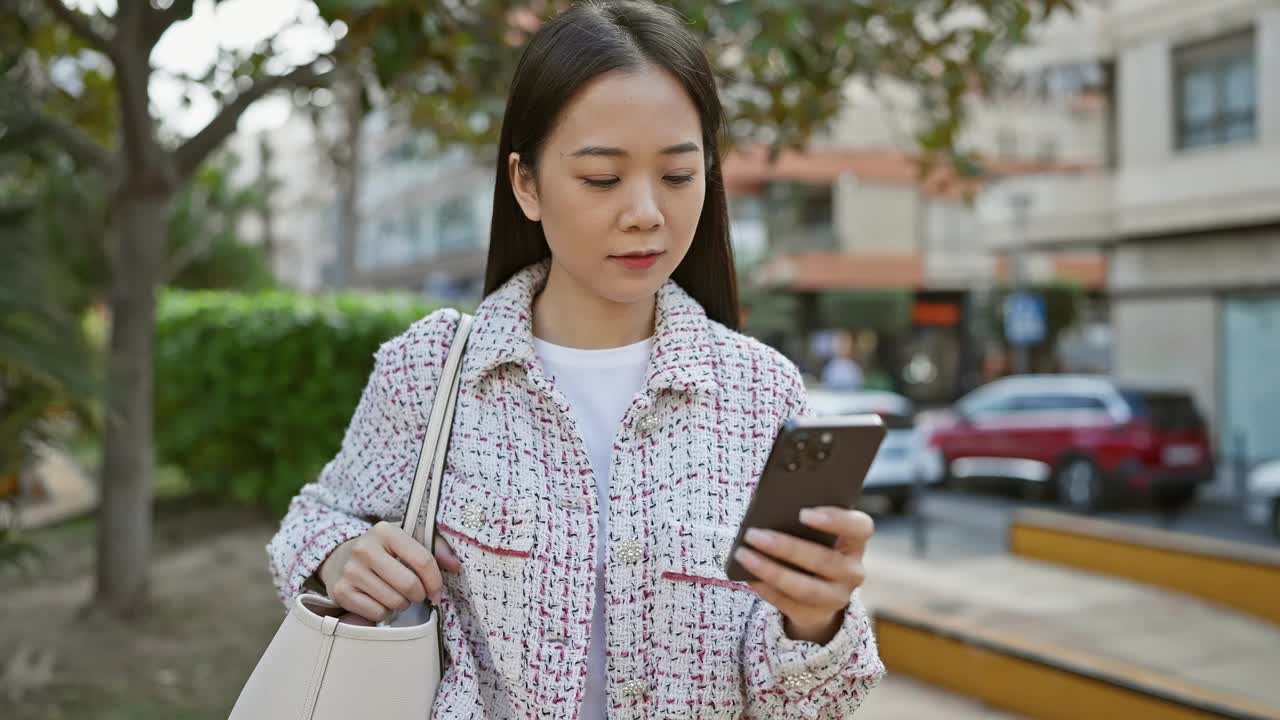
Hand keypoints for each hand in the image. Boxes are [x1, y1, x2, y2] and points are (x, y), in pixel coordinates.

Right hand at [319, 521, 462, 623]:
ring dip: (402, 604)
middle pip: (409, 585)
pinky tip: (380, 599)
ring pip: (394, 602)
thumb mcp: (409, 540)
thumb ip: (436, 548)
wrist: (341, 558)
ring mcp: (350, 570)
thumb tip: (456, 565)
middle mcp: (364, 548)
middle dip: (419, 595)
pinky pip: (377, 613)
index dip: (435, 581)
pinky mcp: (341, 591)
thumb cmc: (385, 550)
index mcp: (385, 531)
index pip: (423, 560)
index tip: (436, 591)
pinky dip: (384, 612)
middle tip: (416, 593)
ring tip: (396, 593)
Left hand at [734, 507, 873, 643]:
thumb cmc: (812, 543)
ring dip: (770, 571)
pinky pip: (789, 604)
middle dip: (786, 547)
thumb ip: (798, 517)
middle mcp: (853, 571)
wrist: (819, 586)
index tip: (803, 513)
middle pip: (824, 560)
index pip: (860, 528)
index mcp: (855, 541)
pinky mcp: (818, 615)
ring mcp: (838, 596)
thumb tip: (765, 508)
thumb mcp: (813, 530)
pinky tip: (747, 576)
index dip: (836, 519)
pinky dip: (766, 589)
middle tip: (753, 534)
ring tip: (743, 555)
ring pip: (805, 588)